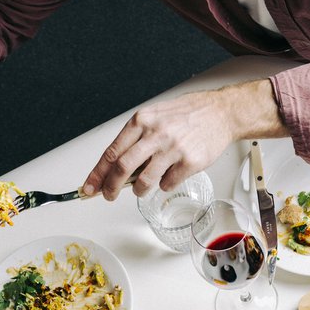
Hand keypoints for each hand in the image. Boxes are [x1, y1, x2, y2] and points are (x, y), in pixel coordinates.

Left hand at [83, 79, 286, 200]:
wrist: (220, 113)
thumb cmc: (187, 116)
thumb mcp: (156, 116)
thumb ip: (136, 138)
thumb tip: (116, 167)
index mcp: (142, 120)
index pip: (112, 152)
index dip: (97, 174)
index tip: (89, 187)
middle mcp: (155, 133)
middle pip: (123, 168)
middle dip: (111, 187)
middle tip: (108, 196)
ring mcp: (172, 148)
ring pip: (144, 181)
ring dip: (138, 190)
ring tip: (141, 189)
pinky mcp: (189, 162)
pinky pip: (167, 185)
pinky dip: (163, 186)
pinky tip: (169, 177)